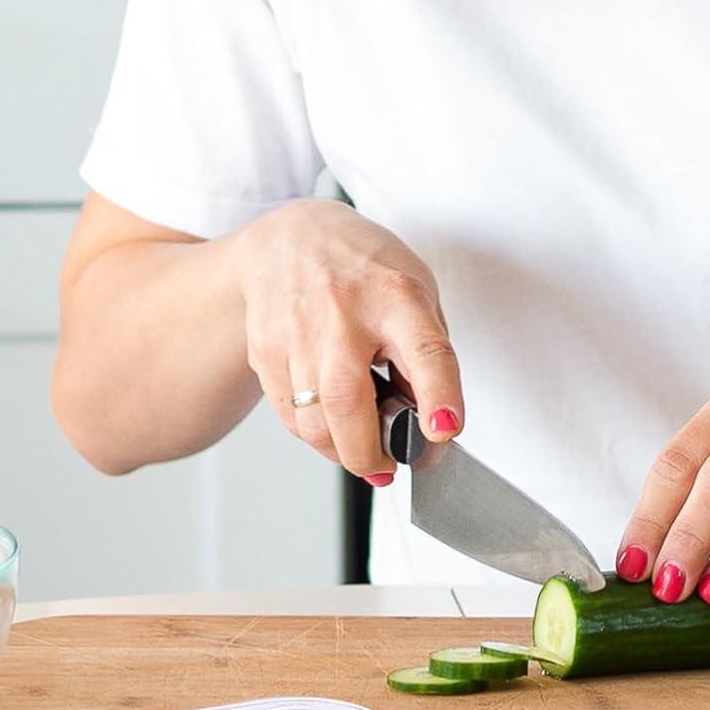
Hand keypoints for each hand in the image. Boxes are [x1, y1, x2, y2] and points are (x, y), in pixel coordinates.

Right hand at [226, 200, 463, 479]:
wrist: (290, 240)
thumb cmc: (362, 269)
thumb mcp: (415, 293)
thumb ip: (426, 355)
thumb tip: (427, 423)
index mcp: (395, 296)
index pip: (423, 351)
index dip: (438, 396)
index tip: (444, 432)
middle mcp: (342, 311)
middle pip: (347, 401)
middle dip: (368, 453)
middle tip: (385, 469)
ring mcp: (297, 331)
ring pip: (312, 420)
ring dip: (339, 450)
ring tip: (358, 446)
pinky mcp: (265, 350)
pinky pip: (289, 415)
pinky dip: (313, 432)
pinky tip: (327, 420)